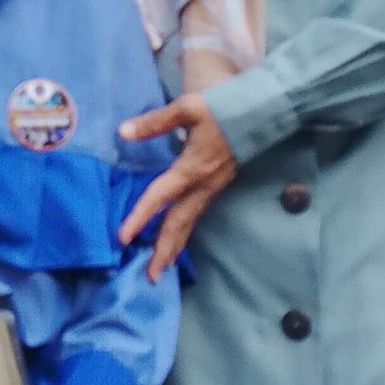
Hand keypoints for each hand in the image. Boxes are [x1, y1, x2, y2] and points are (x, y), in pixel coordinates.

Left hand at [116, 95, 237, 280]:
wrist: (262, 111)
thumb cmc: (223, 107)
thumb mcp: (187, 108)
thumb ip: (155, 122)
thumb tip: (122, 132)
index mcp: (191, 169)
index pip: (160, 197)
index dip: (140, 217)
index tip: (123, 237)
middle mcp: (203, 185)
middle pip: (180, 224)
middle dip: (164, 250)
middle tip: (151, 277)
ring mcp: (213, 187)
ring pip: (191, 222)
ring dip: (176, 245)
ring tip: (162, 267)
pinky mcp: (219, 185)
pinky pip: (198, 213)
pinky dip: (186, 230)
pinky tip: (179, 236)